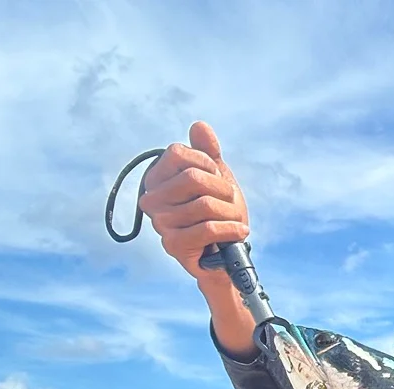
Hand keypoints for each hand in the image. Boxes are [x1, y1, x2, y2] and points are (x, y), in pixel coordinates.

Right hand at [138, 122, 255, 355]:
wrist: (224, 258)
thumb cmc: (218, 215)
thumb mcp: (216, 179)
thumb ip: (208, 153)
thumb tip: (199, 126)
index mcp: (157, 179)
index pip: (179, 154)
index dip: (206, 163)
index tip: (217, 177)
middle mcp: (152, 200)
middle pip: (193, 179)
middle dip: (222, 189)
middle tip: (231, 201)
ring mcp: (160, 223)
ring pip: (203, 204)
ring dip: (230, 212)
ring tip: (236, 219)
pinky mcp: (173, 245)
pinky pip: (207, 228)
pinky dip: (231, 229)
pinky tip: (240, 231)